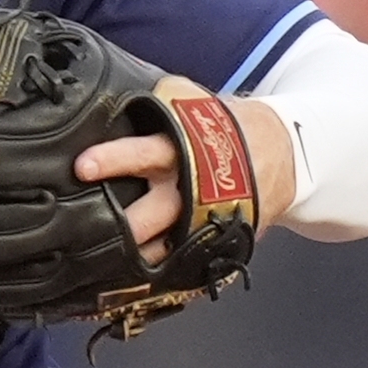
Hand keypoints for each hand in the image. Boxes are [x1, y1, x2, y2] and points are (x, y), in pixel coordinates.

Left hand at [71, 83, 289, 263]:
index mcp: (184, 149)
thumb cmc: (227, 127)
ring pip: (164, 247)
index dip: (113, 159)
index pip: (144, 152)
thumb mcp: (196, 107)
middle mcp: (190, 189)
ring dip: (134, 258)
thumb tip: (108, 86)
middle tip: (84, 234)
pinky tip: (130, 282)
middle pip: (151, 213)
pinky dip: (160, 272)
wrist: (284, 153)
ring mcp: (202, 220)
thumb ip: (158, 104)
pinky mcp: (214, 240)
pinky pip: (183, 263)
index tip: (83, 166)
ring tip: (100, 267)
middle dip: (121, 226)